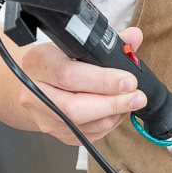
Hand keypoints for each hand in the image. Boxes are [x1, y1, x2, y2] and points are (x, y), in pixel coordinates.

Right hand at [17, 27, 148, 144]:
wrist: (33, 86)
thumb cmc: (56, 62)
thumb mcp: (72, 45)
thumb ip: (105, 43)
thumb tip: (134, 37)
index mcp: (38, 64)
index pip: (68, 75)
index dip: (102, 80)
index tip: (128, 80)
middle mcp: (36, 94)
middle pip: (75, 108)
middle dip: (113, 103)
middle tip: (138, 97)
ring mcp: (46, 119)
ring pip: (87, 125)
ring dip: (116, 114)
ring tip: (131, 101)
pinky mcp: (60, 135)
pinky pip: (91, 135)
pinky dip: (110, 123)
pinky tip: (118, 111)